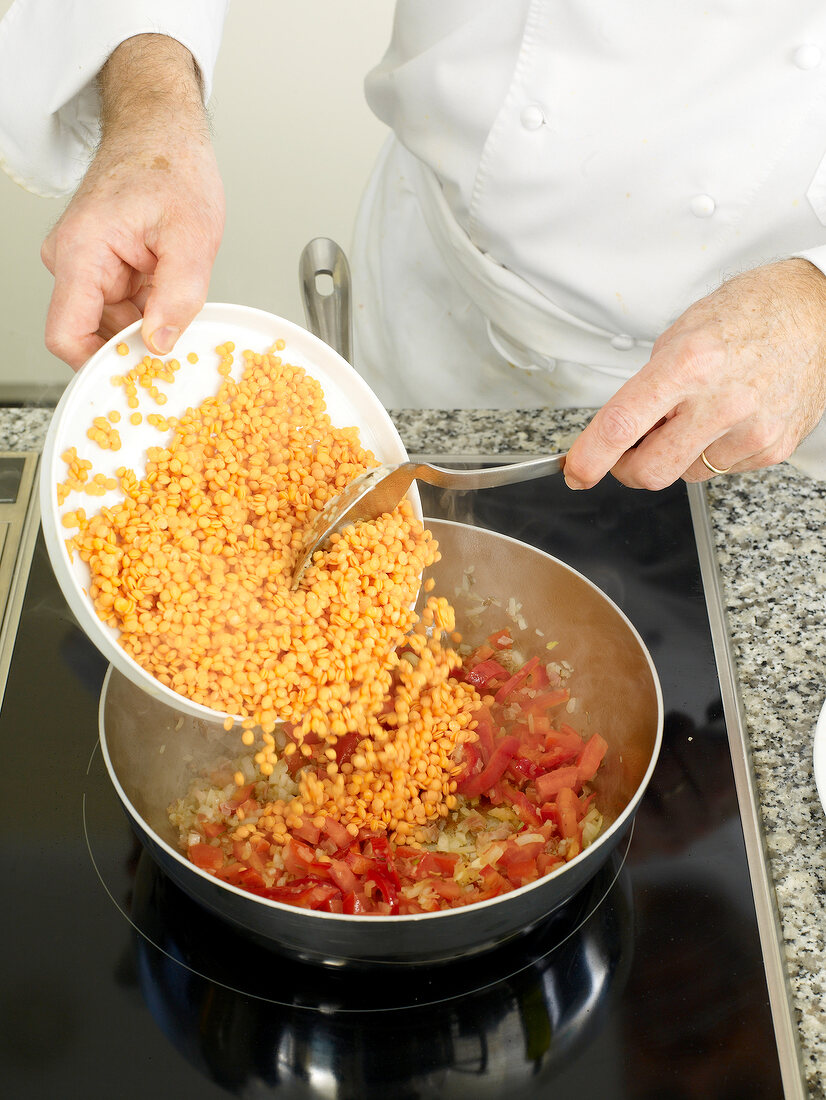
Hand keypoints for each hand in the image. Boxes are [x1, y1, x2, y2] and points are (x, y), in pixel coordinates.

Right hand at [40, 35, 224, 369]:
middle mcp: (74, 259)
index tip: (136, 376)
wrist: (164, 130)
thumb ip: (178, 296)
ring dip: (149, 324)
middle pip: (95, 334)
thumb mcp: (192, 235)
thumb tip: (159, 343)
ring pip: (114, 323)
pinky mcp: (104, 266)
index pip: (67, 335)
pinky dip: (152, 309)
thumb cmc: (172, 164)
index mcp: (81, 252)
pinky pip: (125, 307)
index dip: (100, 364)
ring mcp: (87, 264)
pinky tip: (172, 290)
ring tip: (179, 297)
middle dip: (136, 343)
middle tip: (178, 342)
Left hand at [563, 259, 825, 489]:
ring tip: (698, 413)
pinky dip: (712, 451)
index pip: (621, 425)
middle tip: (626, 452)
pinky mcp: (772, 449)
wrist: (816, 314)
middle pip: (650, 471)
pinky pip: (722, 469)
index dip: (589, 457)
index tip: (576, 471)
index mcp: (688, 365)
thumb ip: (647, 387)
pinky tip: (727, 419)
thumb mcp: (681, 334)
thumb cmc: (750, 315)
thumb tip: (620, 432)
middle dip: (628, 468)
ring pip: (685, 474)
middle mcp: (721, 402)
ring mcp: (751, 431)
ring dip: (676, 454)